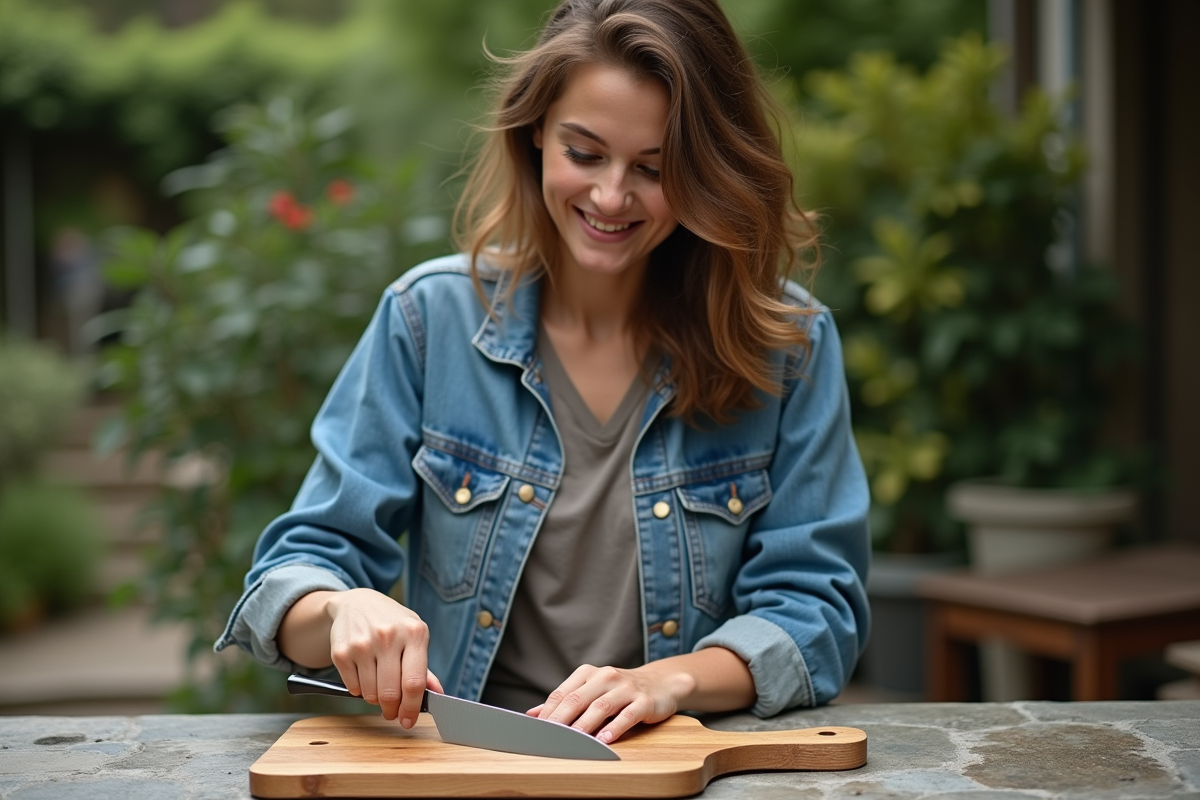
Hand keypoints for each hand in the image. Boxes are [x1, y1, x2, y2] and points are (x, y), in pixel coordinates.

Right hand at [325, 588, 442, 727]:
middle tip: (392, 712)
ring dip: (375, 699)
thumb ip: (424, 668)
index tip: (409, 721)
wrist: (357, 603)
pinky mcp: (341, 652)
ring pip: (370, 694)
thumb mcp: (414, 636)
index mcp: (414, 633)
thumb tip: (438, 694)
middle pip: (390, 693)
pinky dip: (359, 690)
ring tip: (379, 686)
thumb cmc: (393, 623)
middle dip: (392, 710)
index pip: (414, 682)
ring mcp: (362, 644)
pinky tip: (364, 674)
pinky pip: (352, 688)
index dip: (411, 708)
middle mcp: (388, 636)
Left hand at [527, 662, 691, 743]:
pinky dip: (615, 728)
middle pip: (577, 699)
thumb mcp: (592, 690)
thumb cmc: (620, 691)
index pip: (562, 693)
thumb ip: (565, 701)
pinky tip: (605, 740)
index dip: (548, 713)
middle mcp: (606, 677)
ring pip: (600, 707)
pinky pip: (627, 715)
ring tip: (573, 743)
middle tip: (548, 739)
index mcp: (589, 673)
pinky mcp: (644, 701)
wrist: (661, 683)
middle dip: (560, 721)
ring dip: (584, 727)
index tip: (536, 731)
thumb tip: (533, 714)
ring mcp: (626, 688)